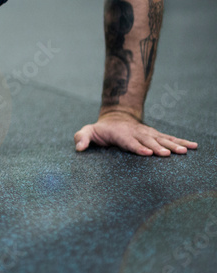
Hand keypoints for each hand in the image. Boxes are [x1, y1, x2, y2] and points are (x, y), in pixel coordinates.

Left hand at [74, 110, 197, 155]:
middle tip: (167, 154)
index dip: (137, 147)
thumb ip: (82, 138)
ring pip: (161, 139)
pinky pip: (170, 139)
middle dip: (158, 148)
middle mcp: (136, 133)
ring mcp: (147, 134)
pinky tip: (194, 146)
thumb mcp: (87, 131)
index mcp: (120, 134)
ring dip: (173, 145)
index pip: (129, 142)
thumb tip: (79, 148)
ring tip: (185, 151)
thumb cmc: (100, 130)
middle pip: (148, 141)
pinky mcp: (155, 135)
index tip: (147, 153)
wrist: (116, 118)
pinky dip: (182, 142)